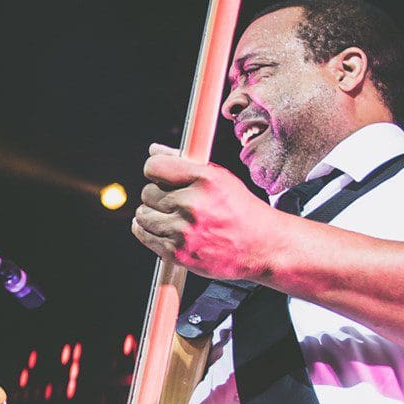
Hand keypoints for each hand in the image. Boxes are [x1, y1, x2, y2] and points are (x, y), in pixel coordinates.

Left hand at [131, 145, 281, 280]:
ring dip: (153, 215)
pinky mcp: (177, 253)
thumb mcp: (220, 178)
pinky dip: (149, 232)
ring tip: (173, 217)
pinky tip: (166, 229)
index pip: (154, 167)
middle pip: (147, 192)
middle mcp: (193, 204)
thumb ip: (184, 162)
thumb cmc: (241, 210)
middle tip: (174, 201)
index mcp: (206, 180)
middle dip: (157, 195)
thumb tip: (154, 150)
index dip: (155, 170)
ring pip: (143, 215)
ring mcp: (183, 231)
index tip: (159, 176)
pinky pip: (144, 235)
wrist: (261, 247)